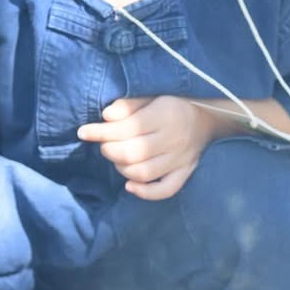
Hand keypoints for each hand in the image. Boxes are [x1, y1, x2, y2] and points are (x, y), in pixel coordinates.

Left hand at [78, 95, 215, 199]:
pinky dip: (145, 192)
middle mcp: (173, 139)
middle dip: (109, 150)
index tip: (83, 132)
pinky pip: (166, 190)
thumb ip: (128, 106)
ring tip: (116, 158)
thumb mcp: (150, 97)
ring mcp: (180, 159)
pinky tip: (129, 186)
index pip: (127, 127)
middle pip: (133, 152)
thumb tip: (105, 116)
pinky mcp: (185, 173)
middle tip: (104, 145)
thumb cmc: (170, 106)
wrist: (206, 118)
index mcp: (164, 115)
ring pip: (144, 172)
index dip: (101, 132)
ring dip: (122, 168)